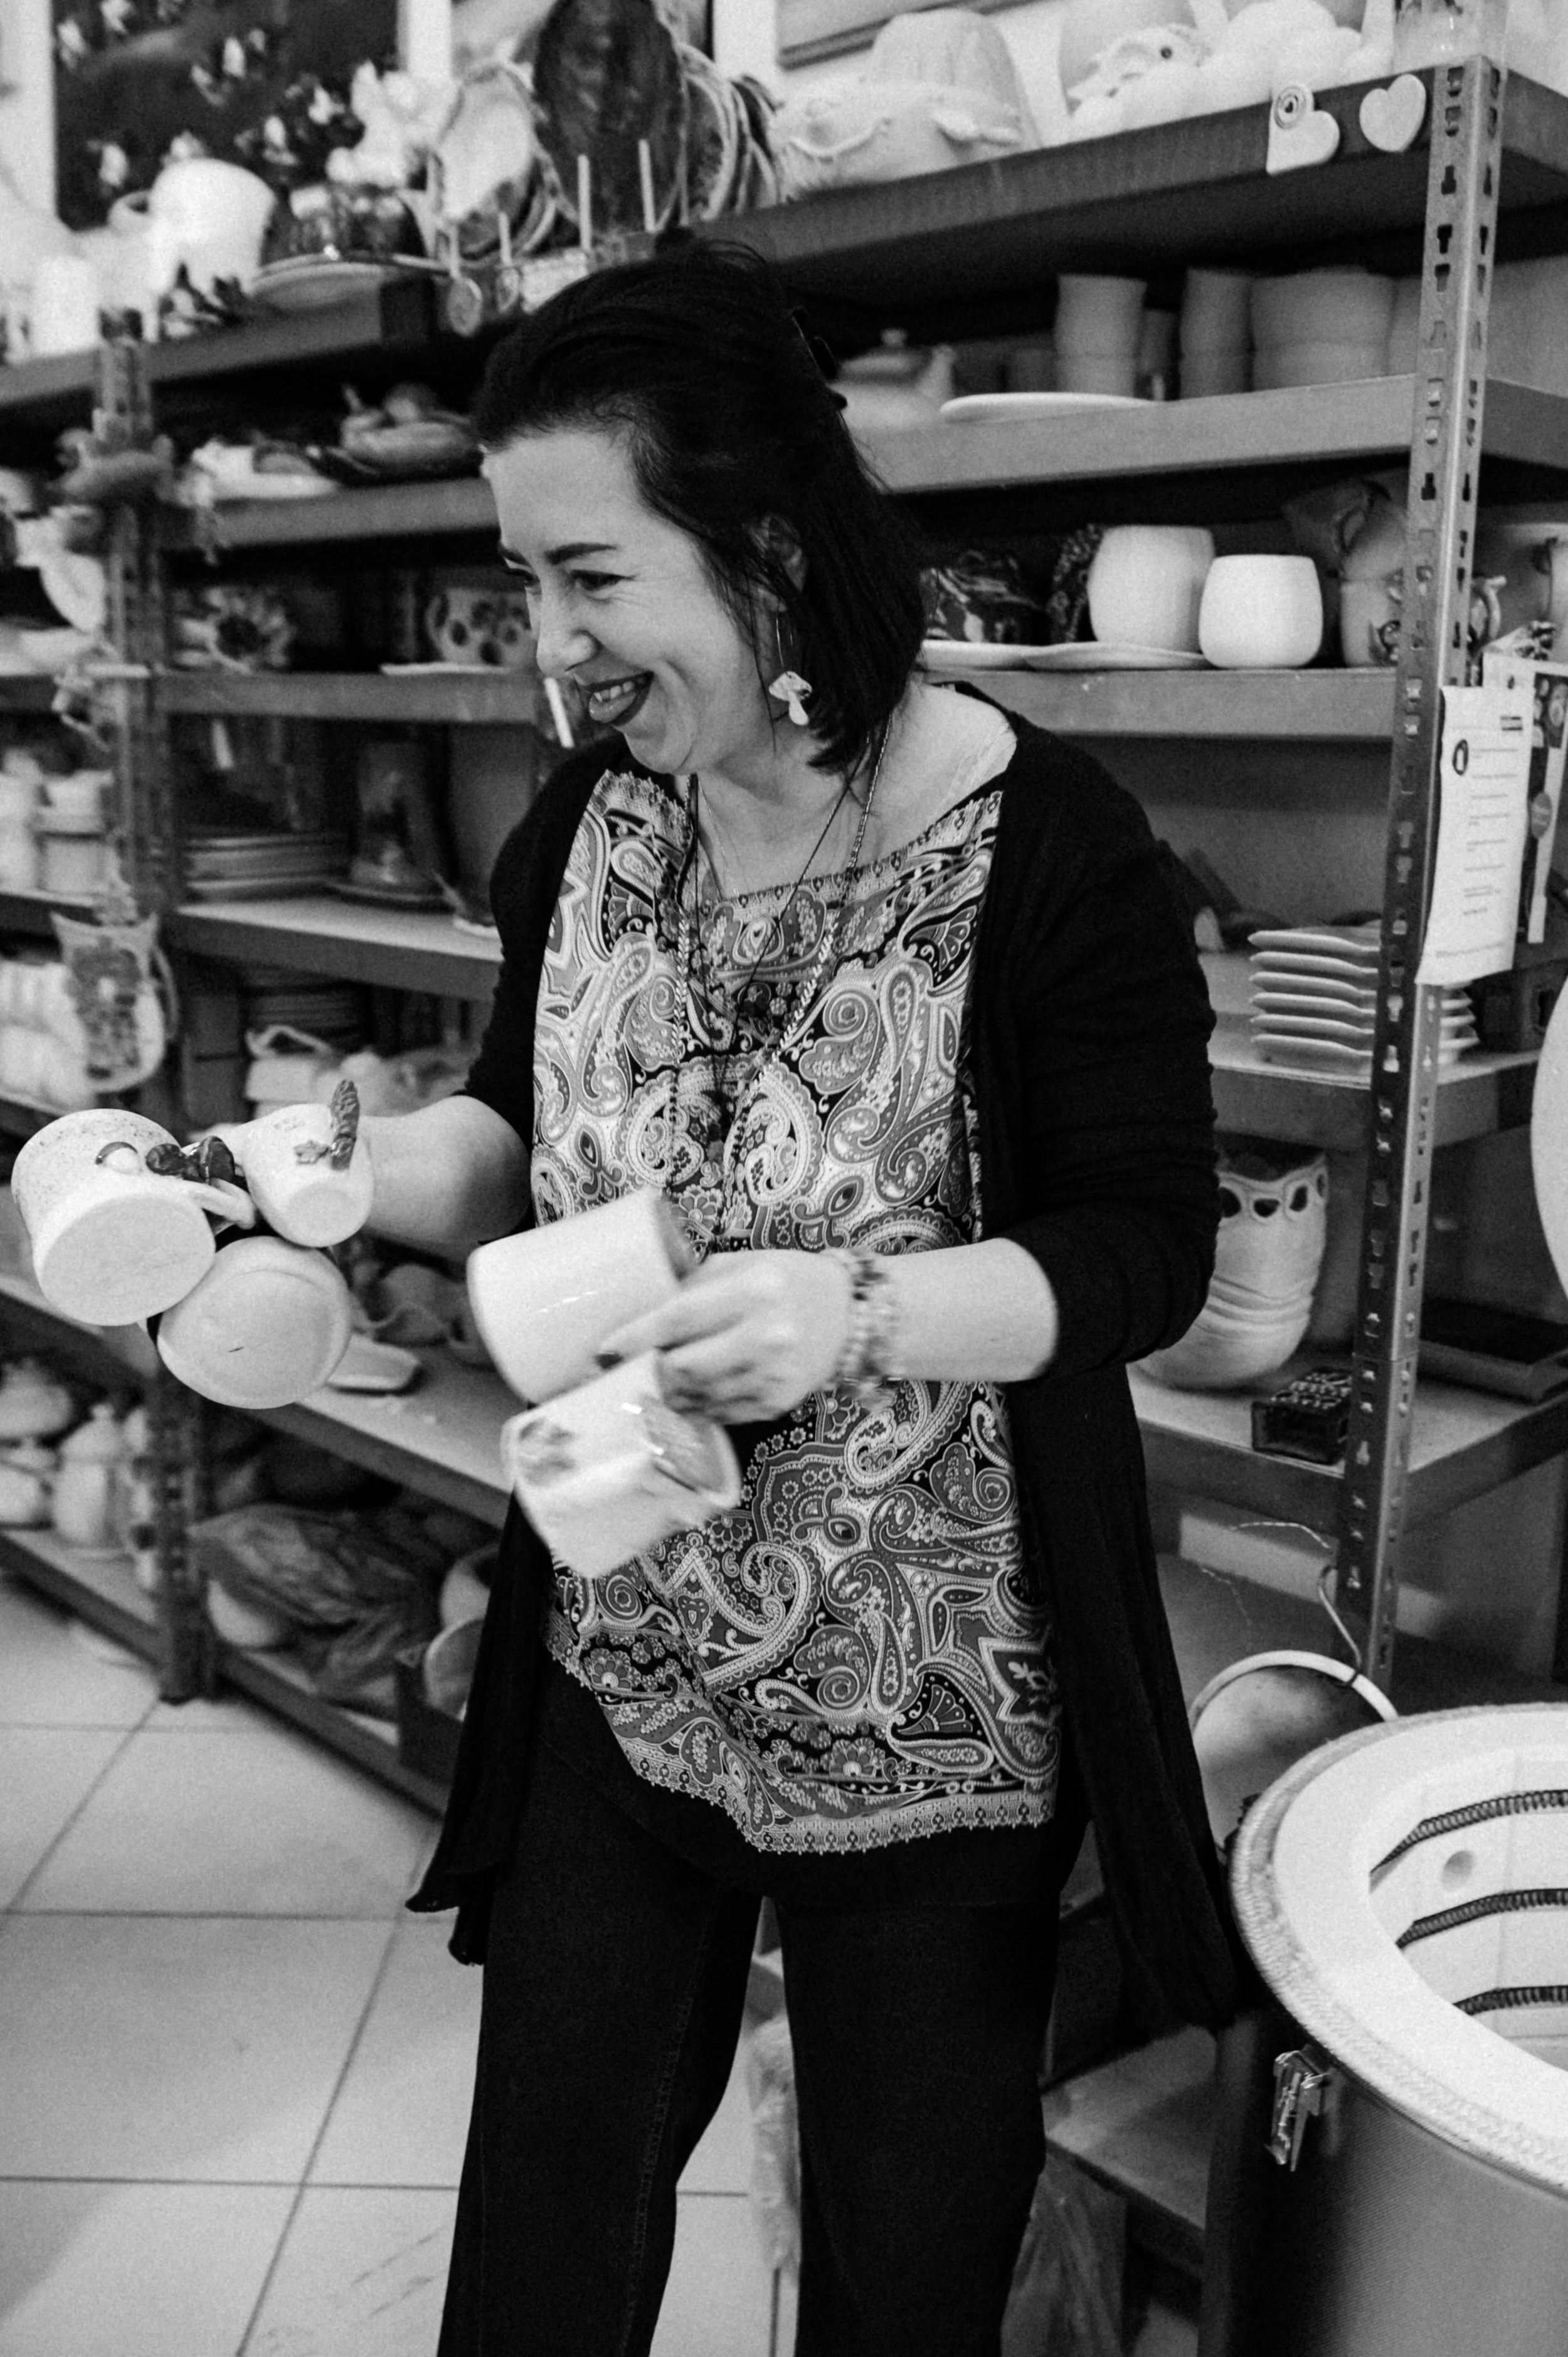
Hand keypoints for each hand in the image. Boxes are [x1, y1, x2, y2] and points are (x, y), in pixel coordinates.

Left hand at [597, 1249, 852, 1422]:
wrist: (850, 1317)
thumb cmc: (789, 1281)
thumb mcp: (744, 1264)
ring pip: (696, 1398)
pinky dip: (697, 1406)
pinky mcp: (776, 1404)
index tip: (604, 1349)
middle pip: (683, 1368)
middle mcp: (766, 1336)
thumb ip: (695, 1284)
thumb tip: (641, 1311)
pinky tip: (697, 1392)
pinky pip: (718, 1414)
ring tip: (669, 1377)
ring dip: (671, 1392)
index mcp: (754, 1291)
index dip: (637, 1337)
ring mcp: (773, 1377)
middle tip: (647, 1360)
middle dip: (655, 1367)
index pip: (680, 1317)